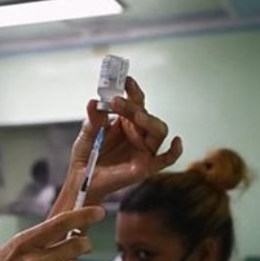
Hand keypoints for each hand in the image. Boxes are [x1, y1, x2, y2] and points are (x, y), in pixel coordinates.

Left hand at [70, 76, 182, 201]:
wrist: (82, 180)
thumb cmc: (86, 156)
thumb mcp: (86, 135)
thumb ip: (92, 120)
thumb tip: (93, 102)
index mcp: (125, 122)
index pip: (135, 102)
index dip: (132, 90)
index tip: (125, 79)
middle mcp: (138, 133)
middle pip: (145, 115)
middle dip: (134, 106)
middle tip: (117, 101)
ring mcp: (144, 149)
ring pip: (158, 130)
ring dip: (148, 121)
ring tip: (135, 116)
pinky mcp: (147, 166)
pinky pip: (167, 159)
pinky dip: (175, 150)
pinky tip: (177, 141)